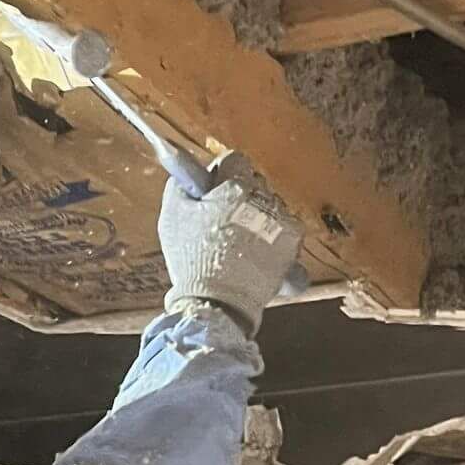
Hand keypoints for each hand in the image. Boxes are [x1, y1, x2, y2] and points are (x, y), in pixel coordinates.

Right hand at [158, 162, 301, 332]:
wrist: (217, 303)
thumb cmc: (192, 259)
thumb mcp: (172, 217)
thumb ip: (180, 186)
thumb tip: (184, 170)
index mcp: (235, 187)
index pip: (234, 160)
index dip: (221, 174)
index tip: (213, 190)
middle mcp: (264, 200)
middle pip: (255, 184)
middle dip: (241, 197)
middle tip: (223, 220)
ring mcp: (282, 224)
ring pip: (272, 208)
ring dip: (259, 219)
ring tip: (241, 243)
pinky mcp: (292, 247)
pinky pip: (287, 233)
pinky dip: (275, 242)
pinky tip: (258, 255)